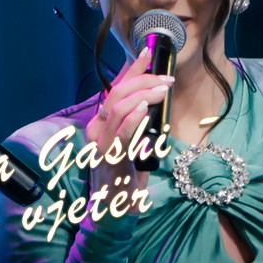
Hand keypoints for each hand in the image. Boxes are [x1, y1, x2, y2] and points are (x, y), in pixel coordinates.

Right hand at [85, 47, 174, 203]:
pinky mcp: (110, 159)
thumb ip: (133, 124)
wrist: (113, 211)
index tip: (149, 51)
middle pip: (116, 94)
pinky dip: (133, 119)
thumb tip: (147, 100)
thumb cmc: (124, 179)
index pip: (115, 89)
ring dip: (143, 95)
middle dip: (142, 80)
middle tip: (166, 78)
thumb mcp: (129, 145)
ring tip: (162, 90)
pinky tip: (145, 109)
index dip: (132, 69)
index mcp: (100, 124)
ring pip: (118, 109)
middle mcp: (97, 131)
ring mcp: (101, 145)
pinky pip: (121, 134)